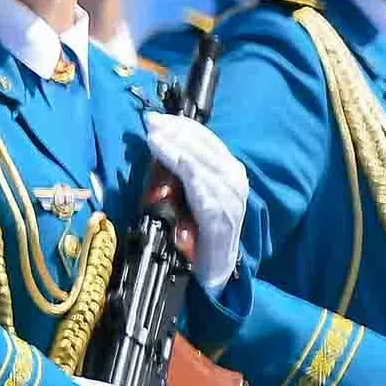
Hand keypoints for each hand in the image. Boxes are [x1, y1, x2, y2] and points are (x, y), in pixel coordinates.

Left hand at [138, 111, 246, 294]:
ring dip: (176, 147)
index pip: (207, 140)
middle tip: (150, 121)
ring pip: (201, 163)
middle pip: (204, 147)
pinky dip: (184, 169)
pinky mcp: (220, 216)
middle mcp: (235, 180)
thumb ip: (178, 170)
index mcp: (230, 171)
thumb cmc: (198, 228)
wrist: (214, 268)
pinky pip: (201, 187)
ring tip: (154, 137)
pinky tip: (169, 158)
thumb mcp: (189, 192)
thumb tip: (155, 142)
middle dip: (175, 132)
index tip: (157, 117)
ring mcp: (230, 198)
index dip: (182, 126)